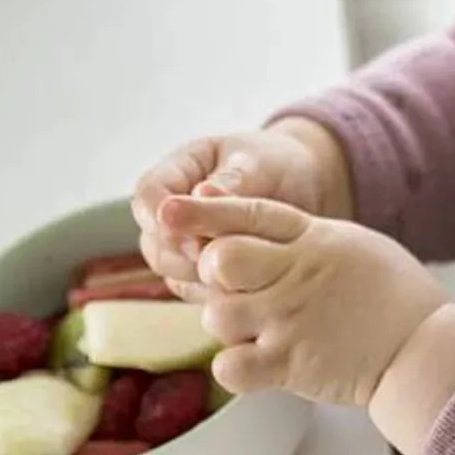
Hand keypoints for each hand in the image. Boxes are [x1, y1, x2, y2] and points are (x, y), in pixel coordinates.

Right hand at [132, 118, 351, 287]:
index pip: (148, 195)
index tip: (192, 233)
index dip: (162, 218)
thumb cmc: (277, 162)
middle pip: (154, 242)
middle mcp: (172, 212)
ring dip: (198, 277)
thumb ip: (230, 181)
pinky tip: (244, 289)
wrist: (305, 183)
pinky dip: (215, 292)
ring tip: (236, 275)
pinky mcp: (204, 270)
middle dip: (181, 255)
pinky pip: (197, 289)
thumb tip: (200, 196)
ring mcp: (185, 243)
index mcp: (178, 171)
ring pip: (172, 271)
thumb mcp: (257, 163)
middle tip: (216, 261)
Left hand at [158, 193, 449, 407]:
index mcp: (313, 239)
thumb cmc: (394, 294)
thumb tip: (267, 236)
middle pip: (220, 260)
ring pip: (217, 315)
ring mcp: (289, 320)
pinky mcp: (289, 365)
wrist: (424, 347)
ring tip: (253, 328)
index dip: (203, 210)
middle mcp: (295, 275)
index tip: (168, 209)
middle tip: (230, 286)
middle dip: (212, 271)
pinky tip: (255, 361)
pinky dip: (234, 366)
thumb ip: (306, 238)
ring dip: (226, 322)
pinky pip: (229, 366)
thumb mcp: (352, 244)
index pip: (248, 214)